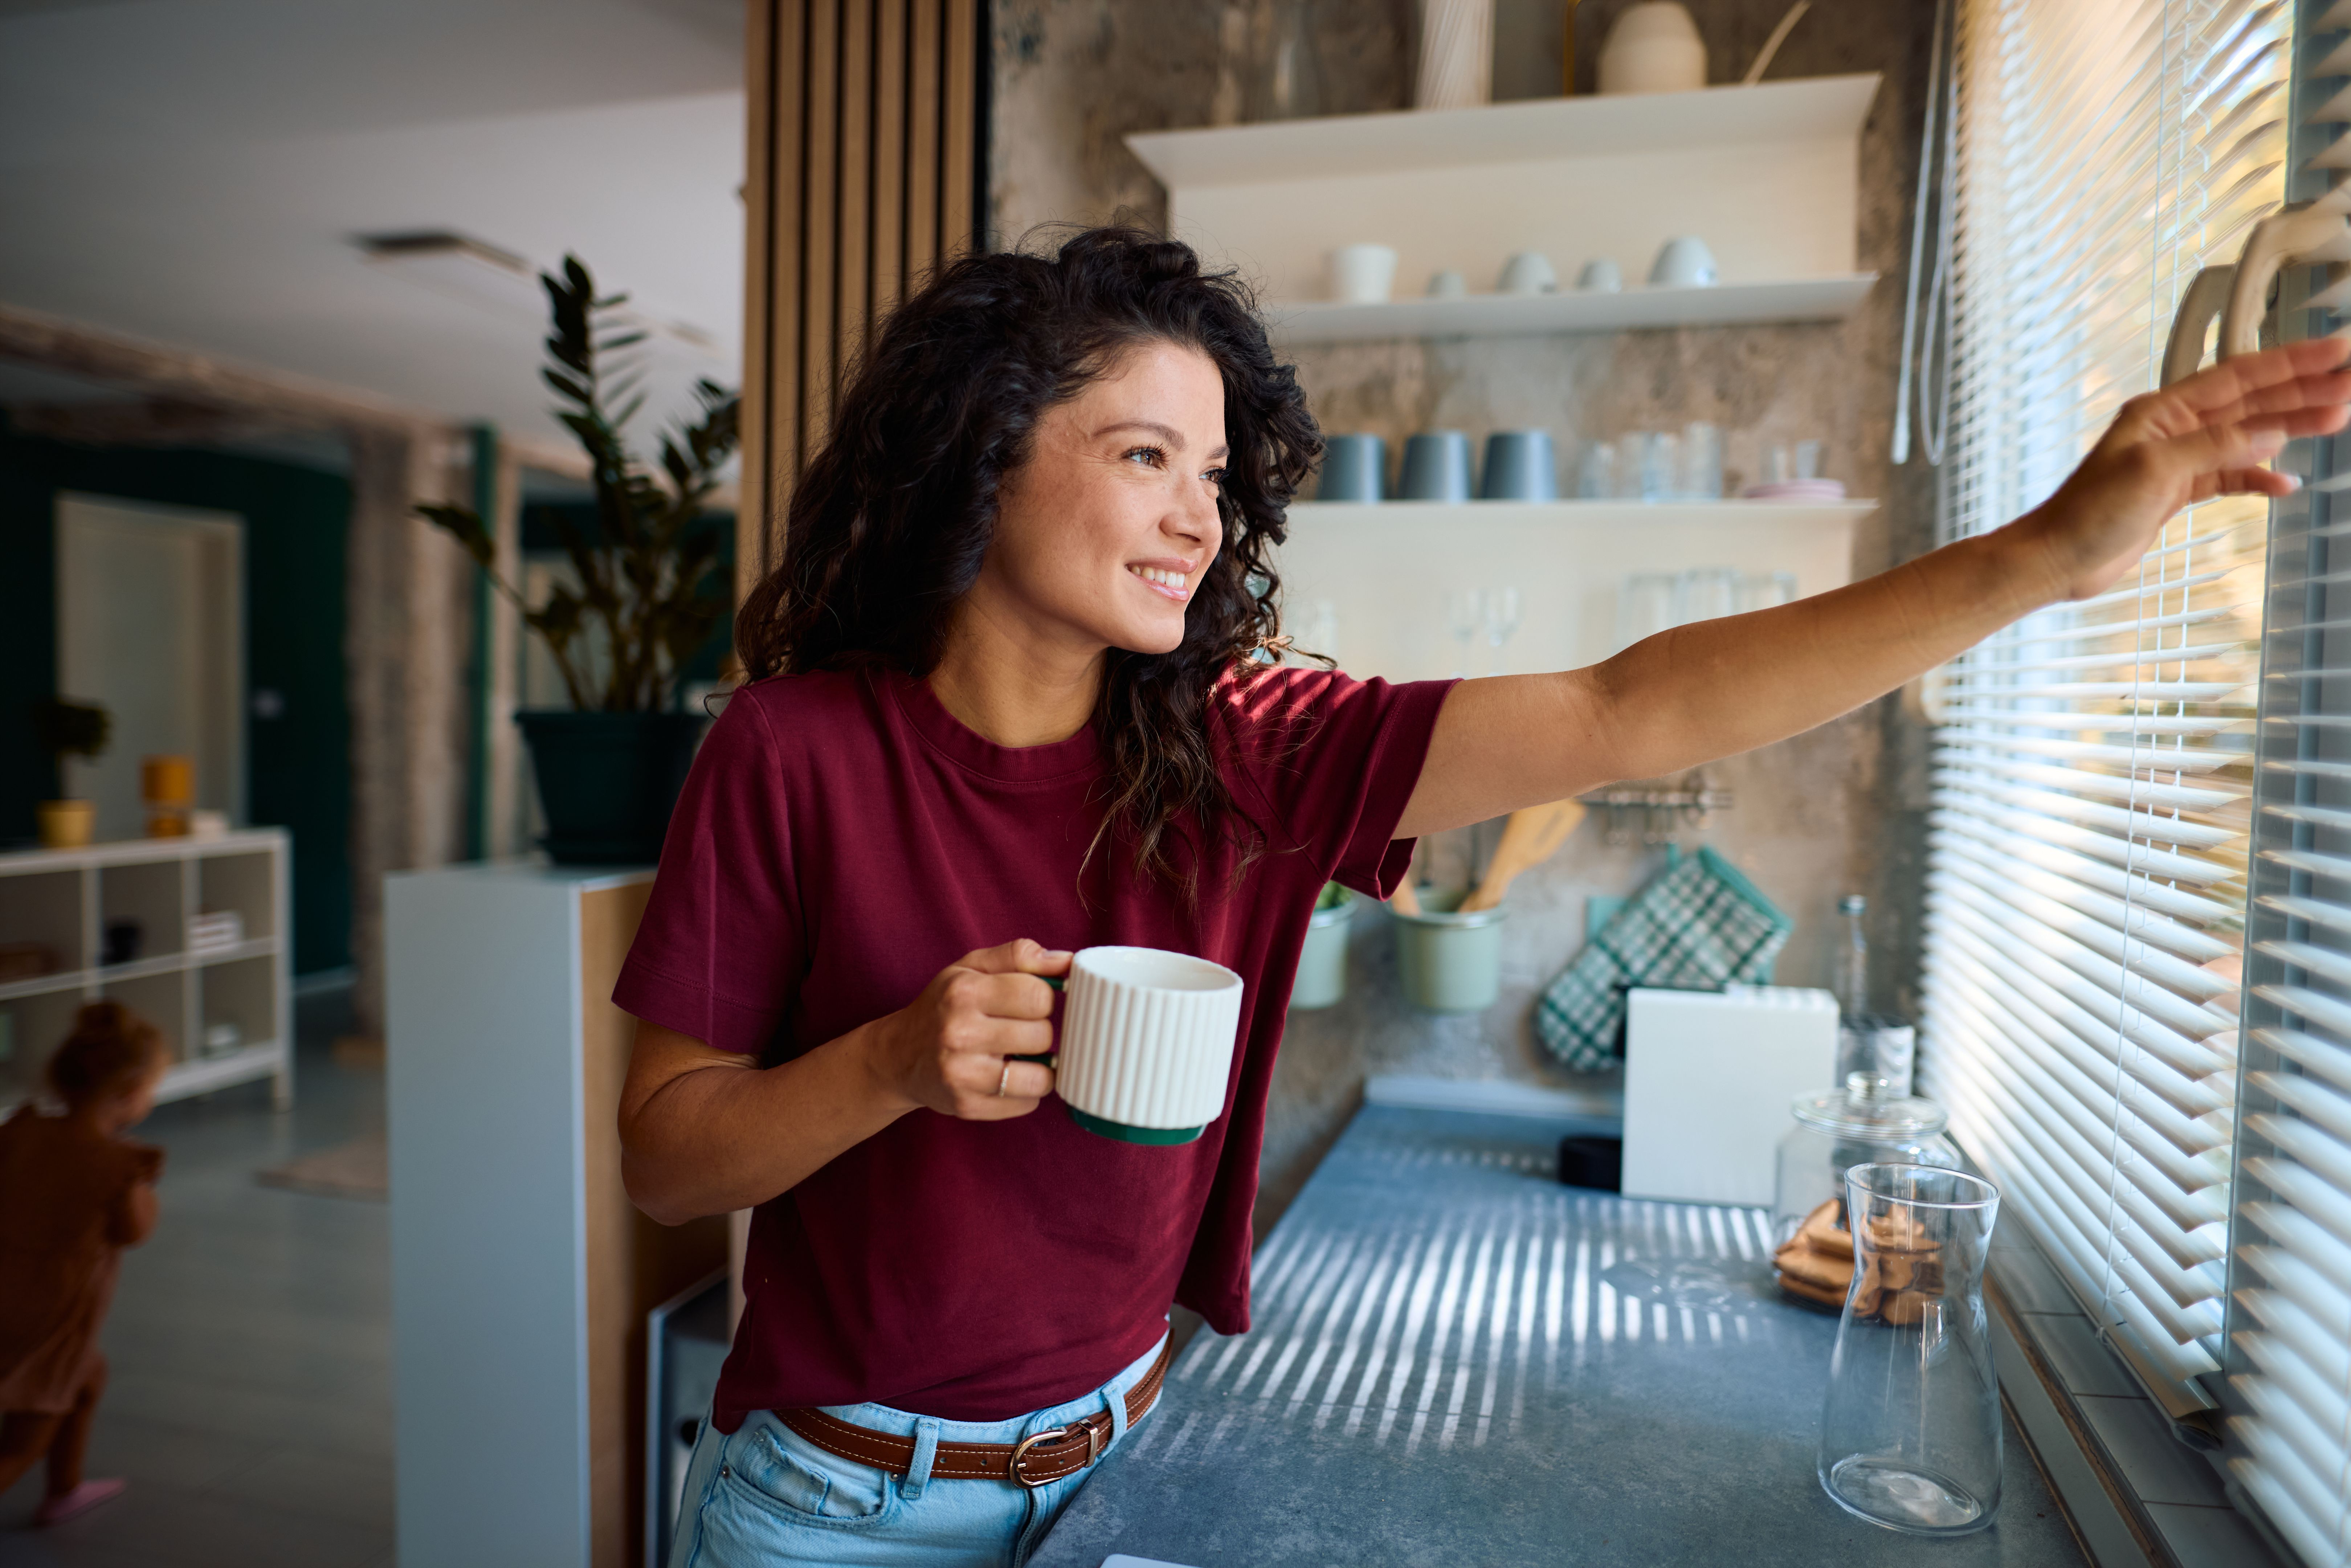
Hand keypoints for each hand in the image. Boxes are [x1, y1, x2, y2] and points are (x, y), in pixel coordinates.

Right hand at [864, 939, 1070, 1119]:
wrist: (898, 1055)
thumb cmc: (943, 1006)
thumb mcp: (971, 968)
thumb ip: (1019, 956)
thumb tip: (1067, 961)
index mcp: (964, 992)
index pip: (1038, 995)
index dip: (1043, 998)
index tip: (1030, 1002)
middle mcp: (960, 1033)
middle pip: (1042, 1035)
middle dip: (1039, 1032)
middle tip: (1020, 1030)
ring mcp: (962, 1075)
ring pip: (1040, 1077)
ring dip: (1039, 1067)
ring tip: (1020, 1056)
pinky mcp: (967, 1106)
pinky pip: (1027, 1104)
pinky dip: (1026, 1092)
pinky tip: (1007, 1077)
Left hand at [2009, 338, 2350, 602]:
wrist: (2057, 558)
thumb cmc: (2088, 512)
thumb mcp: (2154, 470)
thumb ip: (2215, 446)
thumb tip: (2270, 433)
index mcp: (2163, 410)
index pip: (2239, 376)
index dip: (2291, 362)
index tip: (2335, 352)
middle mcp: (2173, 428)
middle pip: (2251, 401)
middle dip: (2302, 391)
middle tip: (2350, 386)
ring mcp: (2177, 459)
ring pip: (2247, 435)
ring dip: (2290, 428)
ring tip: (2336, 419)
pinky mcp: (2178, 492)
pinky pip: (2230, 475)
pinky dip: (2258, 477)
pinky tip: (2286, 483)